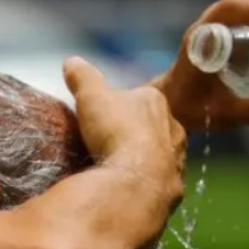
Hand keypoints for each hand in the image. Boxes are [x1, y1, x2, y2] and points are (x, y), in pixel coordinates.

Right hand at [64, 56, 185, 190]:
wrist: (137, 178)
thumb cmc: (116, 131)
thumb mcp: (91, 96)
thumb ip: (82, 77)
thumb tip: (71, 61)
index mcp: (156, 101)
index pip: (140, 98)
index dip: (122, 105)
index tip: (106, 116)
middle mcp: (174, 127)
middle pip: (153, 126)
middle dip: (137, 132)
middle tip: (112, 143)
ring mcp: (178, 159)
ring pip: (161, 154)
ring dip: (145, 159)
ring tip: (122, 168)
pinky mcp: (175, 186)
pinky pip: (160, 181)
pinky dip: (148, 182)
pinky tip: (132, 187)